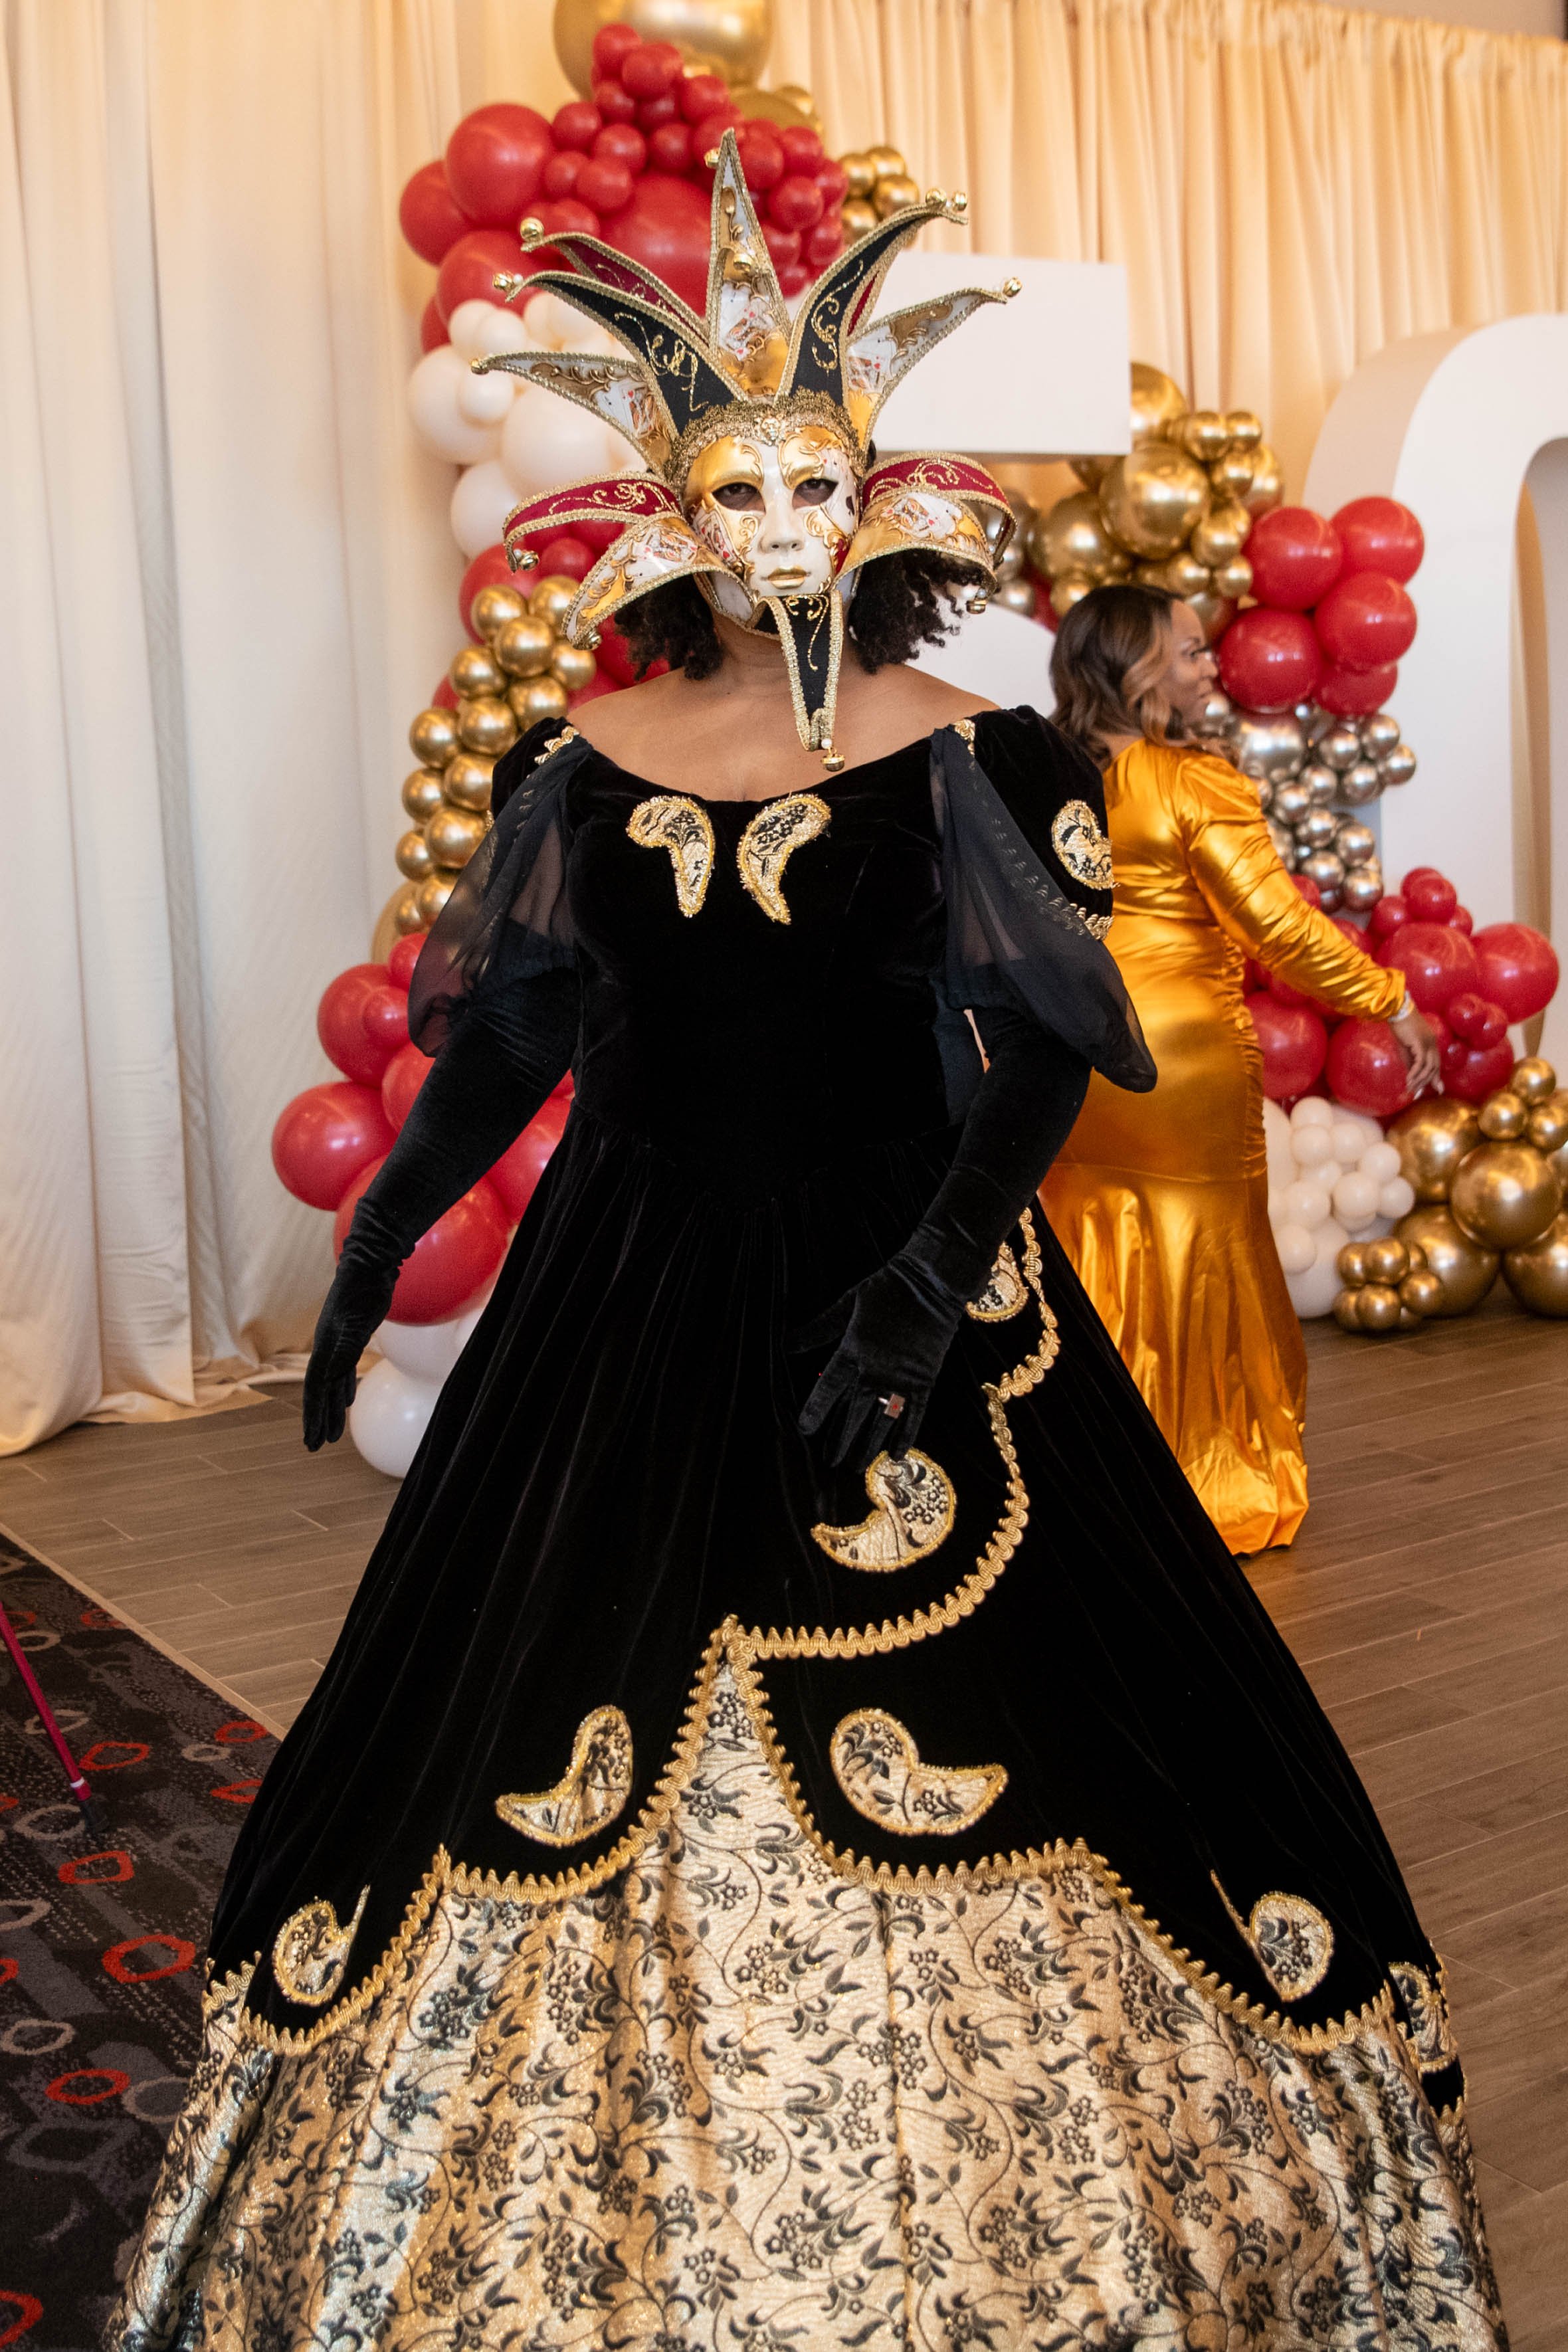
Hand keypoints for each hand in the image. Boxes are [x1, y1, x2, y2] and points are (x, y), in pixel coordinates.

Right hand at [301, 1252, 398, 1450]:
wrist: (371, 1267)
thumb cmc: (363, 1293)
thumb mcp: (355, 1322)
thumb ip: (344, 1348)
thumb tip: (329, 1376)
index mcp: (325, 1349)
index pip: (315, 1390)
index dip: (313, 1416)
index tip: (311, 1440)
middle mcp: (328, 1349)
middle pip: (320, 1392)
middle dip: (318, 1420)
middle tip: (315, 1446)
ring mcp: (339, 1344)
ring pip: (332, 1384)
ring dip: (331, 1409)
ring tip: (332, 1433)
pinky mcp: (353, 1337)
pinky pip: (344, 1371)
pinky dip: (343, 1389)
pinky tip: (346, 1401)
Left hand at [795, 1259, 962, 1470]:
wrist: (930, 1282)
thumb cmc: (886, 1289)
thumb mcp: (846, 1303)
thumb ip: (818, 1329)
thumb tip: (787, 1344)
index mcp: (853, 1349)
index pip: (828, 1388)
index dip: (816, 1411)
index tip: (804, 1430)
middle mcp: (875, 1369)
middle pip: (854, 1412)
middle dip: (841, 1439)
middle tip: (830, 1461)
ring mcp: (902, 1377)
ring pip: (881, 1420)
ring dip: (869, 1444)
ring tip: (857, 1466)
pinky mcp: (925, 1379)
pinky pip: (914, 1414)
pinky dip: (905, 1435)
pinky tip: (897, 1455)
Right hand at [1391, 1002, 1439, 1095]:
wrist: (1397, 1010)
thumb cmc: (1400, 1027)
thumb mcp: (1405, 1047)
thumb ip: (1411, 1061)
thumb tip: (1412, 1076)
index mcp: (1431, 1043)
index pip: (1436, 1063)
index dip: (1436, 1077)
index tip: (1437, 1089)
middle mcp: (1433, 1043)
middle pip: (1434, 1067)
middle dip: (1427, 1082)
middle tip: (1417, 1092)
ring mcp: (1428, 1043)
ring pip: (1429, 1067)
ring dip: (1419, 1079)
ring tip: (1410, 1087)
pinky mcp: (1420, 1043)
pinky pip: (1421, 1062)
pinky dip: (1415, 1073)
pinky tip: (1409, 1079)